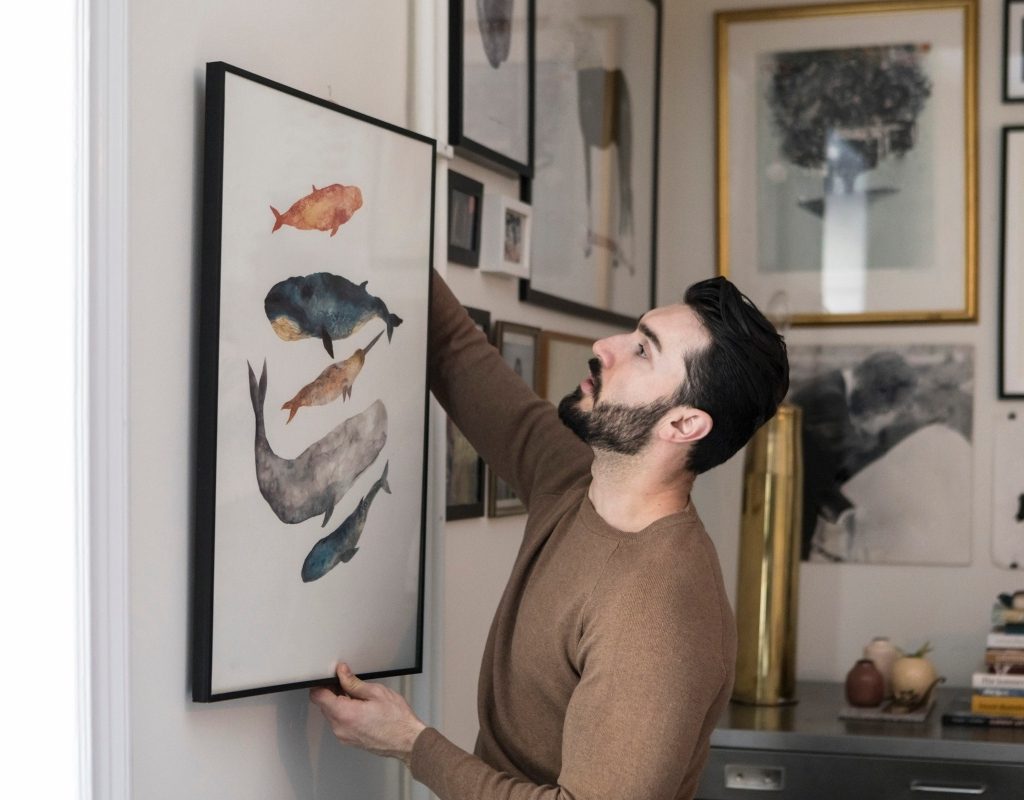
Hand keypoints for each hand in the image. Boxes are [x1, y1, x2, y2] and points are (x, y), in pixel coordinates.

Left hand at [309, 663, 425, 764]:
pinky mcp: (348, 740)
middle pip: (324, 705)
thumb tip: (342, 673)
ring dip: (340, 704)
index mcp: (344, 714)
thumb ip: (353, 682)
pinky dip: (345, 714)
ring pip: (332, 714)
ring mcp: (343, 736)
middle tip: (348, 684)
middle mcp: (340, 727)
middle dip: (332, 692)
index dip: (321, 684)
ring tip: (359, 698)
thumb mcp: (376, 692)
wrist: (406, 741)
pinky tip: (361, 709)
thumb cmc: (396, 719)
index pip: (318, 696)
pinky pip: (339, 724)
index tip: (330, 677)